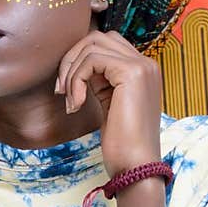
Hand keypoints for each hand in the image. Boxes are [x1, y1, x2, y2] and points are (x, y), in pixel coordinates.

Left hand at [55, 30, 162, 177]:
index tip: (66, 90)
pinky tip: (77, 105)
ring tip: (70, 102)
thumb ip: (100, 82)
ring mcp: (141, 66)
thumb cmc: (122, 145)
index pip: (105, 44)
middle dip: (72, 60)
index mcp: (142, 70)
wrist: (136, 168)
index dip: (79, 61)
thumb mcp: (109, 105)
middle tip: (61, 91)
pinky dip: (76, 80)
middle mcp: (146, 63)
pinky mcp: (132, 73)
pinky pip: (91, 60)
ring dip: (71, 72)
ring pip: (92, 46)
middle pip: (97, 38)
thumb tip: (74, 66)